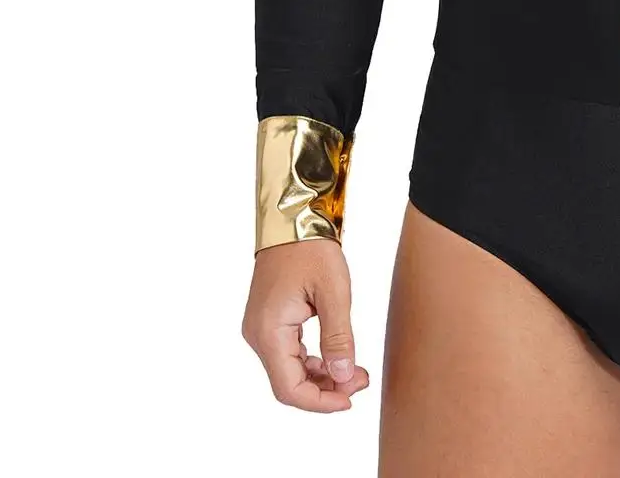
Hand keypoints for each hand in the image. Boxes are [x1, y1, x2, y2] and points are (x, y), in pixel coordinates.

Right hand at [242, 239, 369, 411]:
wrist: (292, 218)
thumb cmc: (311, 248)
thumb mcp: (334, 291)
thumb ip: (338, 337)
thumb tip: (343, 377)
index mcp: (269, 331)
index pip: (289, 388)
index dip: (319, 402)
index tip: (349, 400)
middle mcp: (258, 335)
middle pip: (288, 383)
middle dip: (325, 389)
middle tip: (360, 381)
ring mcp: (262, 328)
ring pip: (289, 370)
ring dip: (321, 376)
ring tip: (355, 371)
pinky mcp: (270, 321)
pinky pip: (289, 353)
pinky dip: (313, 361)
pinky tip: (337, 357)